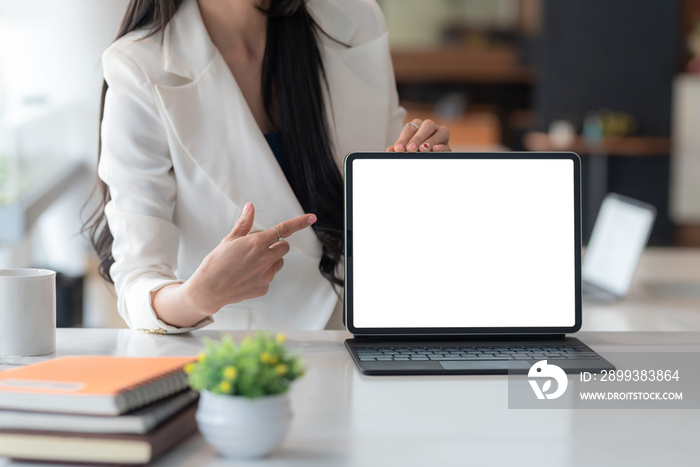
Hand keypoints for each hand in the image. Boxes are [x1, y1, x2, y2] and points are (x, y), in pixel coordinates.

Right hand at [152, 203, 315, 326]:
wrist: (209, 289)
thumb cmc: (216, 262)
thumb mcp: (229, 240)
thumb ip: (244, 224)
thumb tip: (251, 207)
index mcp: (256, 243)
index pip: (283, 230)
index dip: (299, 223)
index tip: (312, 218)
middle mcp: (264, 258)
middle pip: (284, 246)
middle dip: (276, 245)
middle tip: (258, 247)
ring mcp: (266, 274)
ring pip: (279, 262)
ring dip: (271, 260)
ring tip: (250, 263)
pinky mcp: (264, 287)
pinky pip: (270, 276)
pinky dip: (262, 274)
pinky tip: (247, 276)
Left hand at [387, 119, 450, 152]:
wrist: (429, 159)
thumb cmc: (415, 151)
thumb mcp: (405, 150)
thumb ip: (399, 149)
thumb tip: (389, 150)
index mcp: (417, 127)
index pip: (410, 129)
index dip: (404, 138)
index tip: (398, 148)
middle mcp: (430, 128)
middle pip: (427, 125)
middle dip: (418, 137)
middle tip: (410, 149)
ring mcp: (441, 135)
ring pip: (440, 131)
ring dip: (430, 140)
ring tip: (422, 149)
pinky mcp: (448, 145)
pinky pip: (447, 143)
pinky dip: (441, 146)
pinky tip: (435, 150)